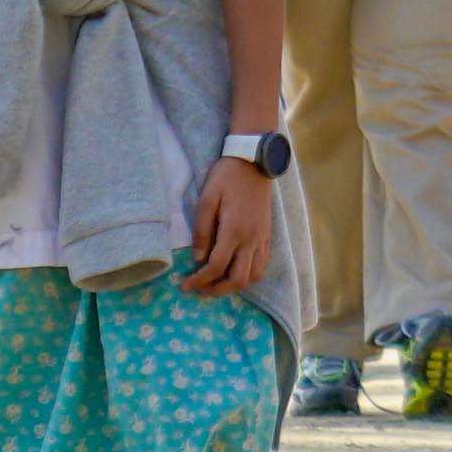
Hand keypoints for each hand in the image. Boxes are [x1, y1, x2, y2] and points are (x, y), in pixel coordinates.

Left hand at [182, 153, 276, 302]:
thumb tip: (197, 258)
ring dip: (234, 286)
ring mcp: (262, 239)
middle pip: (237, 279)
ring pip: (253, 276)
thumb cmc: (226, 177)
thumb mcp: (207, 198)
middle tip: (199, 288)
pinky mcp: (267, 236)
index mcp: (234, 230)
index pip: (216, 267)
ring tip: (216, 283)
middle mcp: (251, 239)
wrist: (254, 162)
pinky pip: (261, 265)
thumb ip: (202, 230)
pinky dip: (248, 275)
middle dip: (216, 289)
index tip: (185, 285)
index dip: (199, 280)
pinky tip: (234, 271)